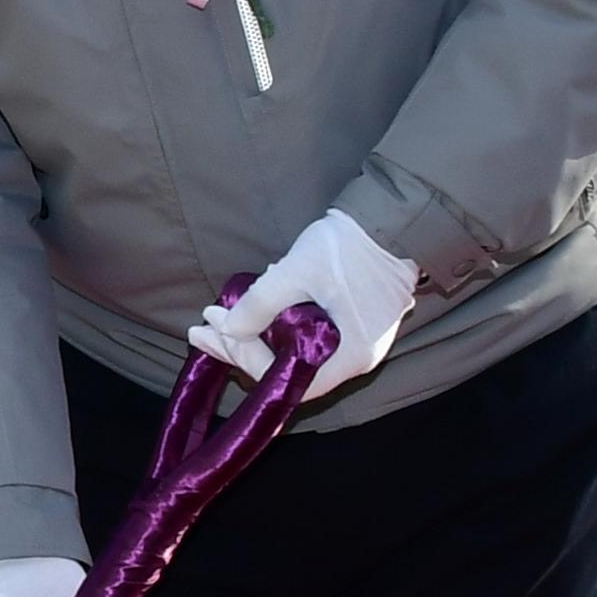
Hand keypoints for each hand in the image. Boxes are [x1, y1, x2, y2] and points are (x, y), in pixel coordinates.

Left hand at [193, 208, 418, 403]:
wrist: (392, 218)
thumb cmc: (351, 246)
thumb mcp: (298, 271)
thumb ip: (261, 303)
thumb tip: (228, 330)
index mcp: (351, 356)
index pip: (289, 378)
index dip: (248, 358)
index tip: (217, 327)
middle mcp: (356, 359)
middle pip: (289, 368)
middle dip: (243, 346)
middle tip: (204, 326)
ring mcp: (357, 342)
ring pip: (296, 350)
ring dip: (257, 333)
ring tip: (223, 313)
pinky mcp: (353, 323)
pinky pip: (309, 334)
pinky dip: (279, 323)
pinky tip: (256, 302)